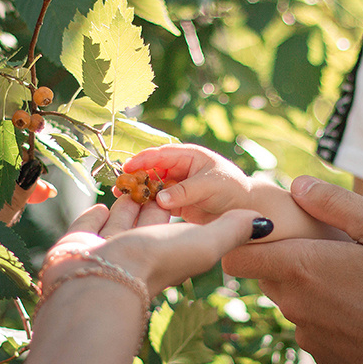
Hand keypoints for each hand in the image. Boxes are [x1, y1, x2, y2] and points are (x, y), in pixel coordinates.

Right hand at [46, 193, 265, 300]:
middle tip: (151, 172)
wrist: (101, 282)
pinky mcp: (81, 244)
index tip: (178, 176)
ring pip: (121, 217)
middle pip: (149, 215)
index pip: (178, 218)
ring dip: (126, 199)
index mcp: (169, 248)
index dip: (179, 196)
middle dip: (151, 195)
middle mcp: (139, 249)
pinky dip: (97, 213)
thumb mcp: (206, 242)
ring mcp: (108, 247)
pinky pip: (92, 224)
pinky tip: (103, 201)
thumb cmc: (155, 262)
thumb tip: (266, 224)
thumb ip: (234, 229)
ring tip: (127, 179)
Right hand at [122, 144, 253, 223]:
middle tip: (119, 184)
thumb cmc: (232, 190)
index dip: (143, 159)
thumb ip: (185, 192)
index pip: (161, 154)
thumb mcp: (209, 187)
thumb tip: (160, 199)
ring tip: (121, 197)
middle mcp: (180, 168)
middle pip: (152, 169)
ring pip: (152, 185)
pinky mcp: (176, 202)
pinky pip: (157, 200)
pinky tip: (133, 209)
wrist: (244, 210)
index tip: (128, 167)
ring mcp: (176, 185)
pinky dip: (145, 203)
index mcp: (189, 156)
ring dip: (138, 190)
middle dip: (136, 176)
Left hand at [221, 176, 362, 363]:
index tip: (272, 232)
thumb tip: (297, 185)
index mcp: (300, 269)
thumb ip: (334, 201)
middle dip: (288, 262)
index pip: (238, 257)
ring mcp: (310, 339)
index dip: (248, 241)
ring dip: (313, 294)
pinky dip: (332, 322)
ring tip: (357, 286)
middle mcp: (295, 308)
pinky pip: (316, 333)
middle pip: (269, 278)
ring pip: (295, 306)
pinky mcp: (327, 362)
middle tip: (330, 253)